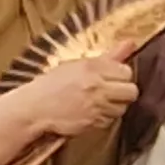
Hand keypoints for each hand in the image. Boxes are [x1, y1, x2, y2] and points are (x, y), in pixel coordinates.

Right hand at [13, 56, 137, 139]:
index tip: (111, 79)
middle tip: (110, 92)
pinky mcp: (92, 122)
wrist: (34, 108)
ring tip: (98, 103)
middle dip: (123, 93)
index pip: (126, 71)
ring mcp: (95, 104)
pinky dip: (103, 118)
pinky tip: (90, 113)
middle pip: (131, 91)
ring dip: (113, 107)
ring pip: (122, 108)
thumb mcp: (78, 65)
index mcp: (92, 66)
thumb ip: (108, 56)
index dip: (120, 76)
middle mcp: (96, 85)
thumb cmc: (53, 85)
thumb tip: (130, 42)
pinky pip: (110, 120)